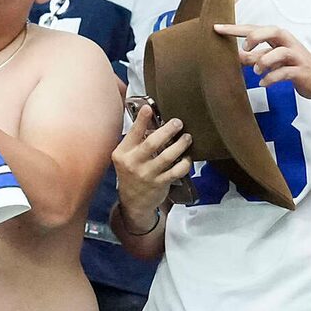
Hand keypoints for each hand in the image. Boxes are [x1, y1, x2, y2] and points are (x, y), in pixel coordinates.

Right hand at [112, 101, 191, 224]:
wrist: (133, 202)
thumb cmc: (132, 174)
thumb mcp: (127, 157)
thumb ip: (136, 142)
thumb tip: (154, 122)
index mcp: (123, 153)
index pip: (132, 133)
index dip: (141, 120)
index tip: (148, 108)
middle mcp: (133, 163)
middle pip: (152, 143)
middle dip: (167, 130)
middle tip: (178, 123)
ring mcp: (147, 174)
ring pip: (167, 156)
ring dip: (180, 145)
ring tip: (187, 137)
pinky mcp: (159, 184)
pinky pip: (176, 171)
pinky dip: (185, 163)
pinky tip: (188, 158)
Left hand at [217, 22, 310, 103]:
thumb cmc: (295, 67)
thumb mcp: (273, 61)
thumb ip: (255, 57)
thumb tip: (235, 57)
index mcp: (278, 38)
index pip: (254, 28)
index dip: (235, 28)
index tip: (216, 28)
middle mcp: (288, 43)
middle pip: (272, 31)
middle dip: (255, 37)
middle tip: (245, 49)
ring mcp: (296, 56)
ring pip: (280, 52)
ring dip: (264, 62)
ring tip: (256, 72)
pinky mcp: (301, 71)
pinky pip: (285, 72)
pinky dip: (272, 78)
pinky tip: (264, 83)